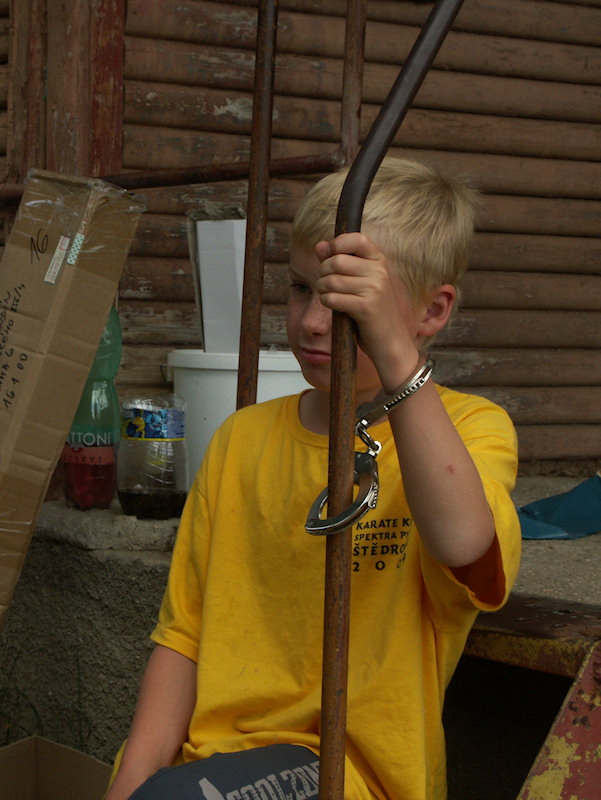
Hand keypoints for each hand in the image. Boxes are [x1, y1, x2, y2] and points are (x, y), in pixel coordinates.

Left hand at [314, 233, 419, 385]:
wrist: (391, 342)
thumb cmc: (373, 311)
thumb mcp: (360, 282)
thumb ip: (340, 261)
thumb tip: (320, 245)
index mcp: (380, 261)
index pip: (357, 238)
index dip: (337, 244)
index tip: (331, 255)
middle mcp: (379, 272)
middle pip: (337, 261)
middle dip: (323, 272)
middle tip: (325, 284)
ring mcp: (374, 289)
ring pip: (332, 280)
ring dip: (322, 288)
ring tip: (327, 295)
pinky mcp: (366, 307)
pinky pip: (333, 298)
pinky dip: (326, 302)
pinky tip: (333, 306)